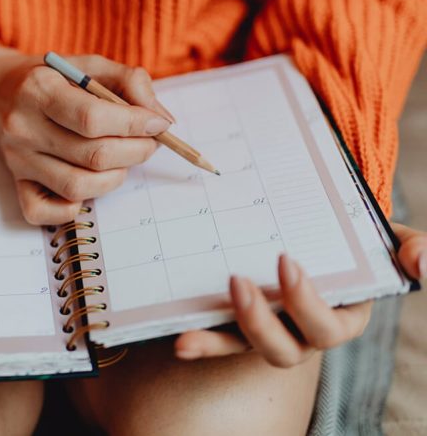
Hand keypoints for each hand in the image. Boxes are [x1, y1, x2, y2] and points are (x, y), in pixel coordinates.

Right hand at [0, 46, 172, 224]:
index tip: (158, 124)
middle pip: (93, 156)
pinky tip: (86, 184)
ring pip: (77, 187)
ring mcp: (17, 159)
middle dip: (135, 152)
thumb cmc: (52, 78)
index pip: (93, 118)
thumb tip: (161, 121)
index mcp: (39, 89)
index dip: (135, 124)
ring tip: (122, 160)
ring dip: (114, 178)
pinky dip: (71, 208)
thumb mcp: (89, 65)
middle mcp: (23, 127)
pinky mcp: (15, 183)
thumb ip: (130, 82)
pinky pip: (42, 212)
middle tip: (148, 143)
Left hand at [175, 223, 426, 366]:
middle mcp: (302, 332)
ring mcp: (268, 330)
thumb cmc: (354, 239)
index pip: (327, 324)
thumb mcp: (387, 238)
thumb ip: (412, 248)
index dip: (307, 301)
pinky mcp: (238, 325)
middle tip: (237, 281)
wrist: (319, 232)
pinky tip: (178, 340)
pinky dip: (200, 342)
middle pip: (284, 348)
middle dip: (260, 321)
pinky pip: (218, 339)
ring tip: (188, 330)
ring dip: (219, 340)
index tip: (285, 260)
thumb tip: (423, 264)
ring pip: (245, 349)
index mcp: (341, 316)